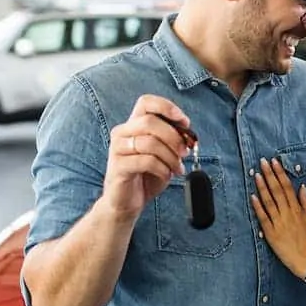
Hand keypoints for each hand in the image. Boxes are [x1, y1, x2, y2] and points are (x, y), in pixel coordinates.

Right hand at [101, 95, 190, 220]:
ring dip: (170, 156)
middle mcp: (122, 133)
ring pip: (149, 142)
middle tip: (184, 152)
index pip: (146, 102)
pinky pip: (146, 161)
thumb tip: (188, 133)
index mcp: (133, 125)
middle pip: (150, 121)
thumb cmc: (145, 175)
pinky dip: (162, 168)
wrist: (126, 202)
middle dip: (173, 136)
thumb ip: (172, 140)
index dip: (167, 107)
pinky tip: (166, 174)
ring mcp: (117, 149)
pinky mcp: (118, 167)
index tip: (184, 121)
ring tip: (177, 168)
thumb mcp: (163, 154)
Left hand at [251, 158, 305, 277]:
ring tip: (256, 174)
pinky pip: (263, 217)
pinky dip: (258, 206)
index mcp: (297, 209)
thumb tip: (302, 187)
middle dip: (269, 174)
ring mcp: (279, 222)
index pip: (287, 186)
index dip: (280, 173)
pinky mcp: (271, 233)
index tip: (274, 162)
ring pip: (269, 201)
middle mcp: (288, 213)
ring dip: (262, 187)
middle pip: (277, 190)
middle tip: (263, 162)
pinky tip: (252, 196)